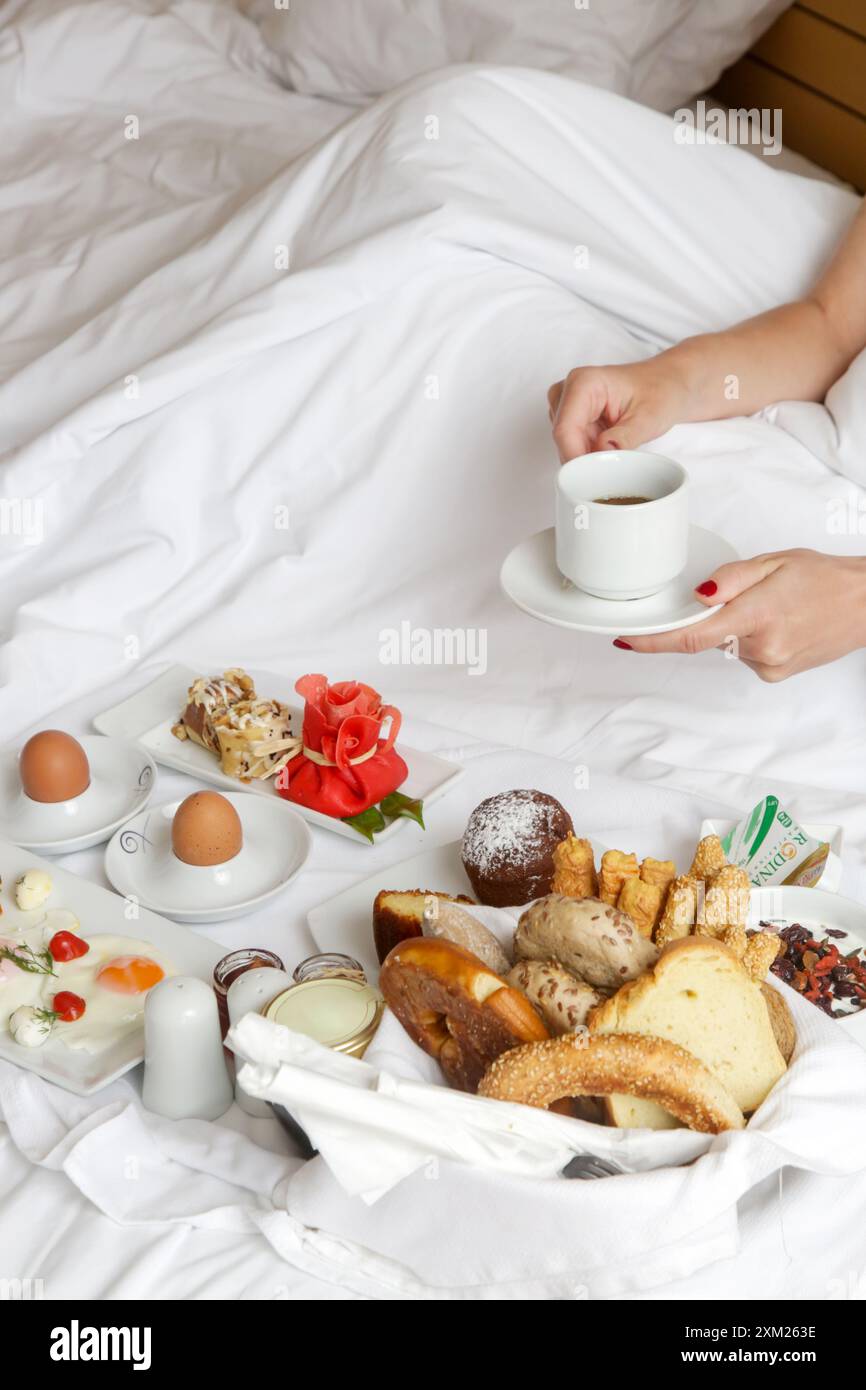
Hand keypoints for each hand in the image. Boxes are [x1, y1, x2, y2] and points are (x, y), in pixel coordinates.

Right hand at [547, 358, 690, 461]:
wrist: (668, 385)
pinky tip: (610, 446)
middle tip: (614, 466)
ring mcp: (567, 404)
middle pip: (563, 439)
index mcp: (583, 382)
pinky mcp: (572, 417)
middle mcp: (568, 390)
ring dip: (588, 456)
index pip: (565, 430)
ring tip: (618, 447)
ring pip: (566, 445)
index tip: (594, 477)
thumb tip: (602, 453)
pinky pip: (572, 445)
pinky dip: (590, 453)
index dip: (576, 458)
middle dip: (584, 459)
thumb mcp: (649, 418)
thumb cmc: (661, 392)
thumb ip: (624, 438)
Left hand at [612, 550, 865, 681]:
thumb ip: (731, 579)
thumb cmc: (825, 579)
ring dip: (733, 626)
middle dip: (710, 616)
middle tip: (743, 594)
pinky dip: (749, 638)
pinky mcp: (775, 674)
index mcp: (757, 615)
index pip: (691, 635)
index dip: (652, 641)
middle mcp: (762, 648)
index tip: (625, 639)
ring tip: (771, 605)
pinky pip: (744, 654)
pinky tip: (776, 623)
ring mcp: (769, 666)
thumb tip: (697, 596)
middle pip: (707, 637)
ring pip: (726, 644)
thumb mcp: (775, 563)